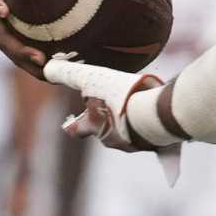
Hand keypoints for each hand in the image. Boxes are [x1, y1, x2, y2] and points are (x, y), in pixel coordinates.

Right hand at [0, 0, 46, 75]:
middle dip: (20, 49)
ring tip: (48, 72)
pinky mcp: (4, 43)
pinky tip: (52, 74)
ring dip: (28, 63)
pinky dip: (33, 67)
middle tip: (40, 57)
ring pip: (10, 52)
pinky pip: (18, 57)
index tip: (3, 10)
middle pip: (2, 37)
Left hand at [45, 56, 167, 150]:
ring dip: (133, 125)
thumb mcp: (95, 79)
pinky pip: (157, 145)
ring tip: (144, 108)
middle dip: (109, 121)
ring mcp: (133, 146)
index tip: (72, 122)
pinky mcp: (156, 147)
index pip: (76, 130)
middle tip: (118, 104)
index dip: (74, 125)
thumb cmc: (124, 95)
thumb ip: (75, 76)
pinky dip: (159, 139)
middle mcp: (111, 140)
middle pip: (104, 132)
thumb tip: (49, 67)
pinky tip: (166, 141)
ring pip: (130, 136)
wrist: (157, 112)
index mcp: (95, 126)